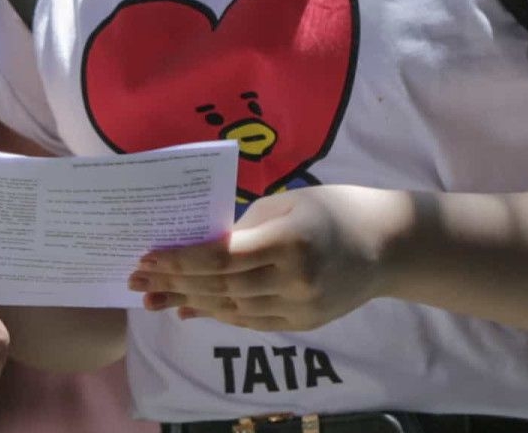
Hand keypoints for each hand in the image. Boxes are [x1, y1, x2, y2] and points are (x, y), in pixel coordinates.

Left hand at [129, 186, 405, 331]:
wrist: (389, 245)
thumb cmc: (333, 209)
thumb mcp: (287, 204)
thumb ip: (243, 228)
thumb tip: (197, 248)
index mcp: (289, 241)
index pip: (221, 256)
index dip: (181, 259)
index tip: (149, 255)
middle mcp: (294, 280)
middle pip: (220, 285)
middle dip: (174, 282)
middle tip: (138, 278)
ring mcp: (300, 307)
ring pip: (231, 309)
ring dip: (188, 302)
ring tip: (154, 297)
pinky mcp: (303, 323)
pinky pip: (250, 321)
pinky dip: (217, 314)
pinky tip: (190, 308)